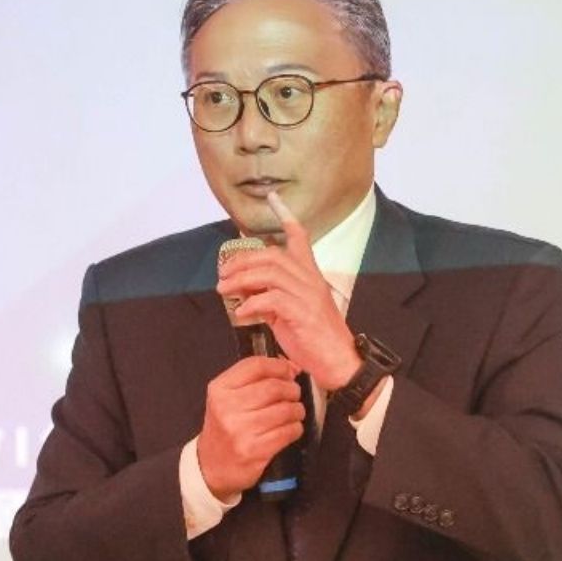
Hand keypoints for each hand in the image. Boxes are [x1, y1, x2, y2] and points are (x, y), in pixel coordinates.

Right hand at [197, 355, 305, 501]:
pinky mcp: (255, 450)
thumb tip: (291, 367)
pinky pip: (288, 431)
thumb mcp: (228, 397)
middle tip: (293, 395)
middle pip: (274, 387)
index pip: (256, 365)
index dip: (279, 366)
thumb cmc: (225, 426)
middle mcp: (227, 408)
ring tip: (294, 412)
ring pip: (285, 409)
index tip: (289, 371)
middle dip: (291, 389)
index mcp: (220, 389)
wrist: (211, 465)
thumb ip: (256, 378)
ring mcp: (241, 430)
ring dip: (297, 409)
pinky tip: (290, 428)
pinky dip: (296, 428)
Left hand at [215, 191, 361, 390]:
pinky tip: (240, 312)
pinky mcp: (302, 312)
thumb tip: (246, 293)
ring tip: (223, 290)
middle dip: (243, 259)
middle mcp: (310, 279)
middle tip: (223, 272)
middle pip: (272, 254)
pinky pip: (271, 299)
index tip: (273, 198)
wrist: (339, 362)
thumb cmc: (315, 340)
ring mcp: (307, 294)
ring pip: (269, 272)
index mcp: (310, 275)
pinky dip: (251, 304)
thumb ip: (272, 298)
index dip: (286, 216)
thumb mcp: (291, 313)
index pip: (300, 236)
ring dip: (241, 279)